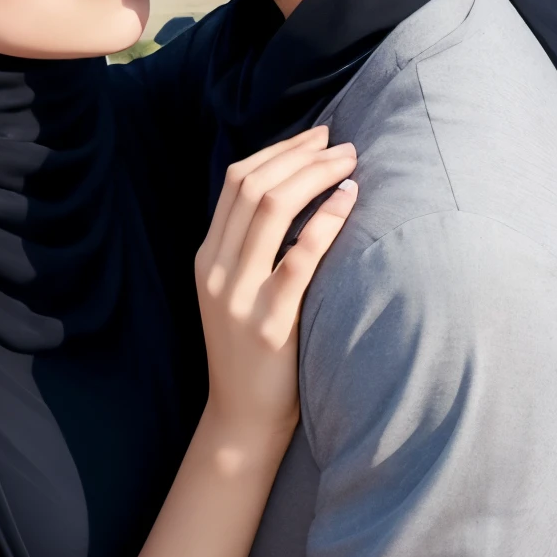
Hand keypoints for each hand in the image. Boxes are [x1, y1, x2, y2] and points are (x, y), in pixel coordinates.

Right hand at [195, 126, 356, 448]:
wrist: (241, 420)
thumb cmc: (252, 351)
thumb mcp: (235, 291)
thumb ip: (251, 246)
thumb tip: (295, 189)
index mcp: (207, 256)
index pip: (236, 181)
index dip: (278, 150)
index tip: (315, 136)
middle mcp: (217, 269)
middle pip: (254, 186)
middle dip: (300, 154)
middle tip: (339, 142)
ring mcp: (240, 296)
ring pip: (271, 210)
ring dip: (314, 176)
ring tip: (348, 163)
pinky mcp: (271, 323)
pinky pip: (299, 258)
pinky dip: (326, 221)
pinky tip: (349, 201)